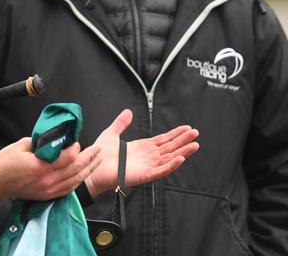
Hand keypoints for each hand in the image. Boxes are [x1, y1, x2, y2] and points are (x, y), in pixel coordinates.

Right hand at [0, 137, 100, 200]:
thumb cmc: (5, 162)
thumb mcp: (22, 145)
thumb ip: (41, 142)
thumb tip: (55, 138)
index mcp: (41, 167)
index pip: (68, 158)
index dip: (76, 149)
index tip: (76, 142)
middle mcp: (47, 180)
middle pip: (75, 170)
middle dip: (89, 158)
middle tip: (97, 149)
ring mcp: (48, 190)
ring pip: (75, 181)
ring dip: (87, 170)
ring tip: (96, 162)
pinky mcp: (46, 196)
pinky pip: (68, 190)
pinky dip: (77, 181)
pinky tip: (83, 175)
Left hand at [84, 109, 198, 197]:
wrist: (91, 167)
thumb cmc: (100, 154)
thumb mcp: (112, 133)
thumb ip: (121, 123)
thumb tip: (128, 112)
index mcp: (141, 148)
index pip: (163, 140)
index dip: (175, 134)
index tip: (187, 128)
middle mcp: (147, 157)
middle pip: (169, 148)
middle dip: (183, 140)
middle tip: (195, 133)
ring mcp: (146, 166)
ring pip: (169, 158)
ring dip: (182, 152)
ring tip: (195, 145)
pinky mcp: (144, 176)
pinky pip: (161, 171)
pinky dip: (171, 165)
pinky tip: (180, 158)